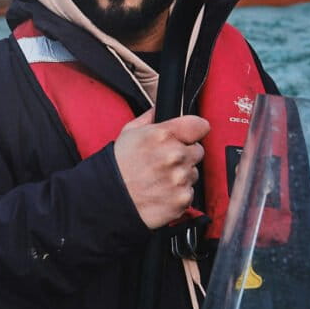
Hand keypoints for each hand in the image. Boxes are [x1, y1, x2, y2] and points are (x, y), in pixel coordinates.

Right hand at [113, 109, 208, 229]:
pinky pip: (189, 192)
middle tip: (165, 162)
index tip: (189, 136)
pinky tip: (161, 192)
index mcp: (163, 135)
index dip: (194, 131)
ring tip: (160, 179)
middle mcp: (175, 155)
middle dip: (185, 155)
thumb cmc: (118, 165)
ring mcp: (180, 179)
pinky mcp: (182, 199)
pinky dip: (178, 193)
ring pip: (193, 173)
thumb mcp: (129, 132)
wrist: (109, 197)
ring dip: (181, 175)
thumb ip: (150, 118)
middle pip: (198, 151)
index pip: (200, 126)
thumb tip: (161, 109)